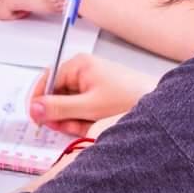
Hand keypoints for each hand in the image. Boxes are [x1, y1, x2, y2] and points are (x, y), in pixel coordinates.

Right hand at [27, 54, 156, 136]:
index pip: (47, 79)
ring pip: (69, 104)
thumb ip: (58, 108)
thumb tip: (34, 109)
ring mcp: (91, 83)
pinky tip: (92, 126)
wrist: (160, 107)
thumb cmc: (129, 99)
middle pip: (57, 93)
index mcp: (78, 65)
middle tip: (65, 127)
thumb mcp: (89, 107)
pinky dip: (83, 120)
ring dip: (72, 119)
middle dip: (60, 113)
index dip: (39, 100)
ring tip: (86, 127)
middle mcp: (82, 71)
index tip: (35, 118)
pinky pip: (81, 109)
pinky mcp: (98, 96)